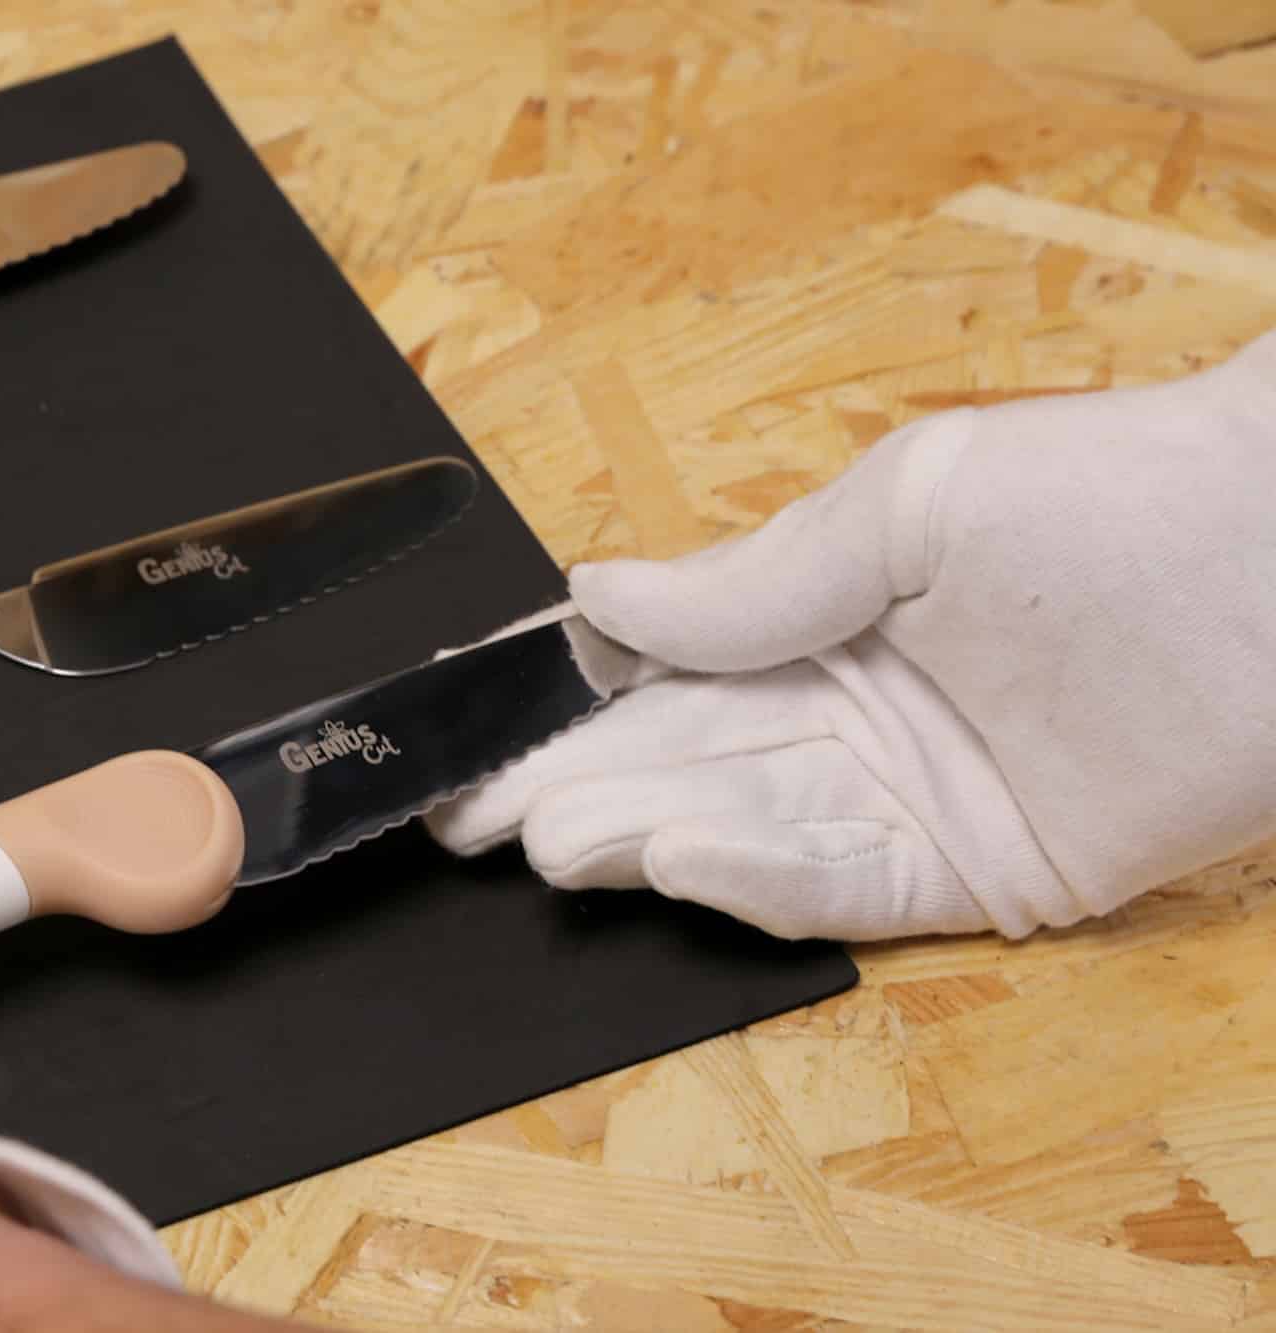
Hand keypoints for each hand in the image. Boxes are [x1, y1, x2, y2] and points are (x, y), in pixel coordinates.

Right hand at [429, 330, 1275, 940]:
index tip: (473, 729)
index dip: (562, 703)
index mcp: (823, 619)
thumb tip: (597, 597)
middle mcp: (855, 717)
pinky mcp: (981, 878)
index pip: (660, 671)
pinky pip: (842, 888)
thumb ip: (748, 580)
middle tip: (472, 815)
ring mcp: (913, 803)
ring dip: (645, 837)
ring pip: (745, 832)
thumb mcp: (900, 510)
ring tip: (551, 838)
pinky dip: (754, 877)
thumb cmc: (1109, 494)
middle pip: (683, 763)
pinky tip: (672, 854)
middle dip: (575, 789)